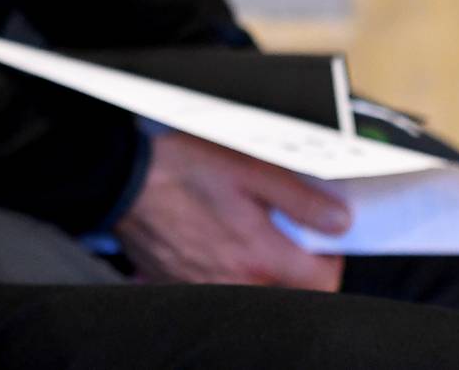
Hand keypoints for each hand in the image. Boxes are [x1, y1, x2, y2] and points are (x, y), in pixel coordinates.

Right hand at [116, 131, 350, 289]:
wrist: (120, 179)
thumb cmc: (179, 170)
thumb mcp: (249, 170)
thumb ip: (300, 200)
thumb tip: (338, 222)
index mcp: (260, 255)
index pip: (323, 280)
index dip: (329, 258)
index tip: (319, 238)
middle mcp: (236, 280)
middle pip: (288, 289)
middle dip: (290, 262)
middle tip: (276, 228)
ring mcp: (206, 286)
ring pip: (252, 289)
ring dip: (256, 266)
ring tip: (239, 230)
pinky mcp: (180, 283)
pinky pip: (216, 286)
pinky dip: (221, 268)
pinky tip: (210, 240)